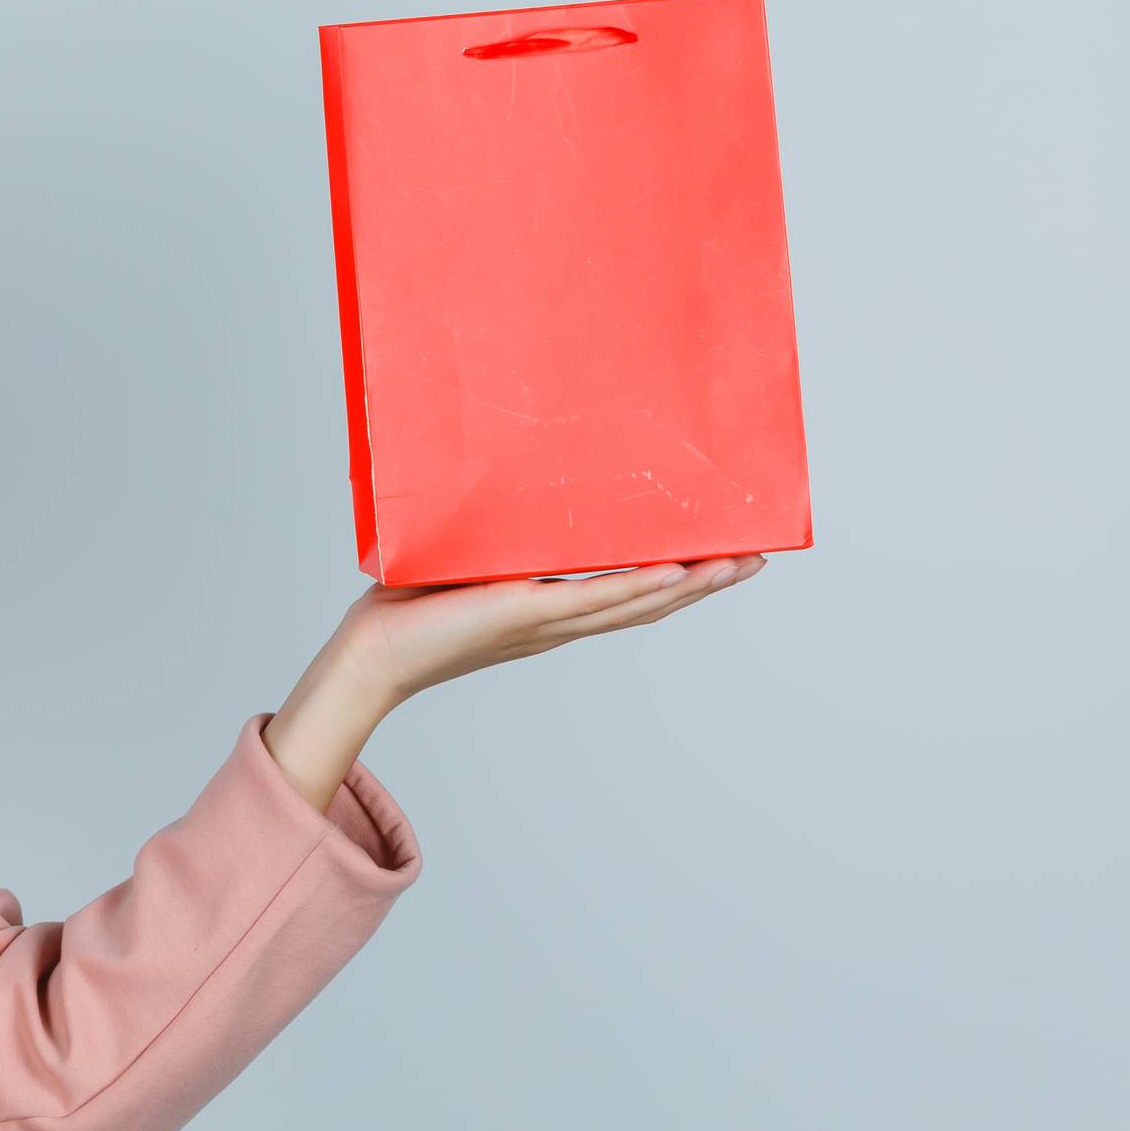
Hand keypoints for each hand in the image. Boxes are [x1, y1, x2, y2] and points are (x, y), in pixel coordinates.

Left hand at [333, 550, 767, 706]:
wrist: (370, 654)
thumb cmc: (405, 611)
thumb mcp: (466, 559)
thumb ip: (496, 532)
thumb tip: (505, 476)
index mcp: (552, 610)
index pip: (628, 593)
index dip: (679, 578)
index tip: (721, 553)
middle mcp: (559, 621)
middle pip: (651, 603)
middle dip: (708, 583)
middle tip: (759, 557)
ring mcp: (546, 621)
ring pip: (637, 603)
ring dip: (693, 585)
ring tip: (741, 563)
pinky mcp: (523, 614)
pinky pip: (594, 599)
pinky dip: (639, 588)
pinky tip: (678, 573)